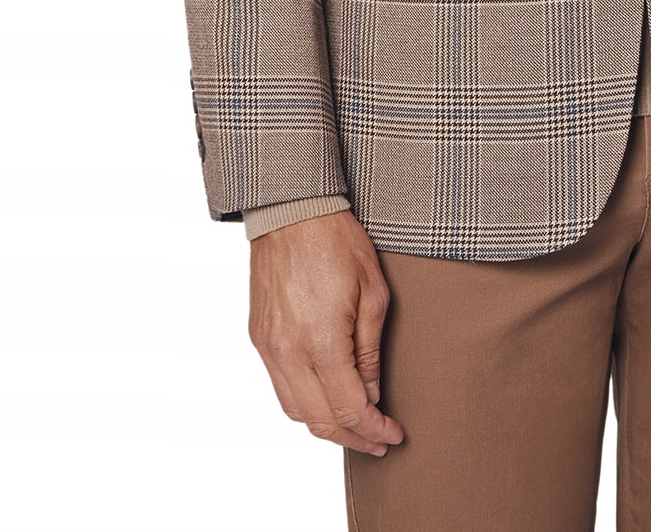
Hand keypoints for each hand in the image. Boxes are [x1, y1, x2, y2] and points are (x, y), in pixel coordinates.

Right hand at [249, 209, 405, 456]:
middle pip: (319, 421)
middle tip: (379, 441)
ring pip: (294, 411)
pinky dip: (304, 403)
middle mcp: (288, 351)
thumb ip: (369, 350)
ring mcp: (268, 346)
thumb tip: (371, 393)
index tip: (393, 434)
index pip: (347, 408)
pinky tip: (326, 397)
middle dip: (353, 438)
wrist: (291, 210)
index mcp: (321, 340)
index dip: (372, 429)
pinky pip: (279, 387)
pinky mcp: (258, 337)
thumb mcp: (373, 292)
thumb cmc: (337, 241)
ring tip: (356, 425)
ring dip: (326, 426)